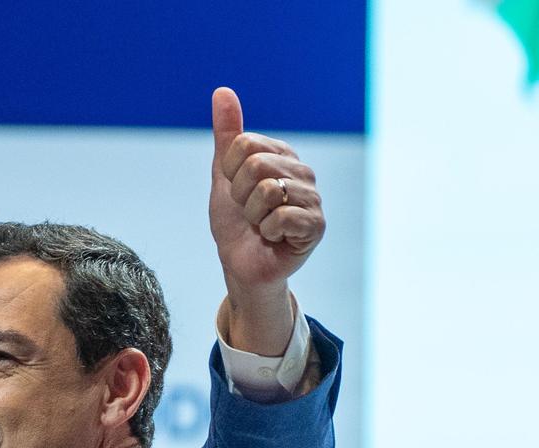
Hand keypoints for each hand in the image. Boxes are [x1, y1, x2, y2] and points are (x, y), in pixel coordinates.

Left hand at [209, 87, 323, 354]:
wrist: (241, 265)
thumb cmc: (235, 223)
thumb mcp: (224, 176)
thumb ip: (227, 135)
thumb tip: (222, 91)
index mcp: (282, 155)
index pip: (244, 145)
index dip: (229, 173)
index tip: (237, 192)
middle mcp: (302, 172)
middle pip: (256, 165)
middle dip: (240, 196)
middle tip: (248, 213)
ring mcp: (312, 198)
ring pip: (268, 191)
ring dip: (252, 216)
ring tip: (260, 226)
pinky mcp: (316, 226)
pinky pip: (282, 216)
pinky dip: (268, 231)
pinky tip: (274, 238)